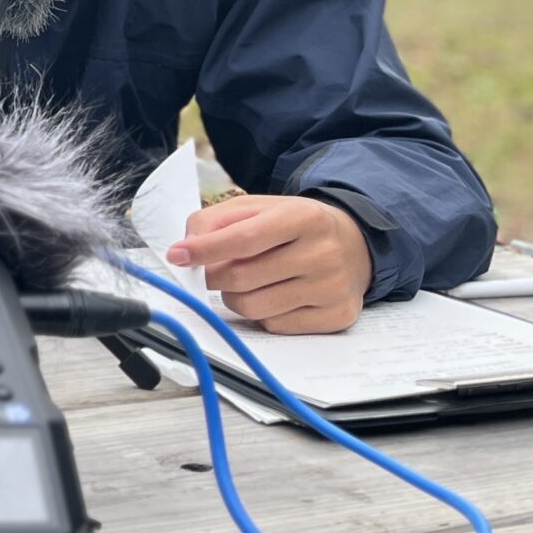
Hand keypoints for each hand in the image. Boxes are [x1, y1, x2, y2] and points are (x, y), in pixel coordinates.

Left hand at [167, 195, 372, 334]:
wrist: (355, 245)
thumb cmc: (296, 226)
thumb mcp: (260, 208)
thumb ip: (217, 220)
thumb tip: (186, 249)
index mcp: (303, 217)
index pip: (244, 238)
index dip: (205, 249)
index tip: (177, 255)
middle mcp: (323, 253)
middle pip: (242, 277)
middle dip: (214, 276)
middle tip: (212, 270)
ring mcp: (331, 288)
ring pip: (253, 307)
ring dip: (234, 297)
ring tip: (246, 281)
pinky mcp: (335, 317)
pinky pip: (274, 325)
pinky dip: (261, 313)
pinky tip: (274, 294)